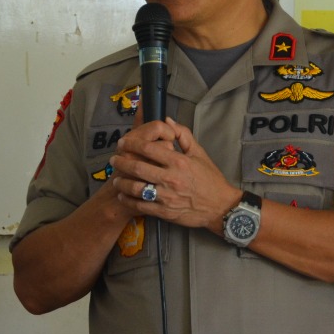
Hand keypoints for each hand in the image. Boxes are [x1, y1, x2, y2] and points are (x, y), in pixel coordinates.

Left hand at [109, 118, 238, 230]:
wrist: (220, 206)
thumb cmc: (210, 179)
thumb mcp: (200, 153)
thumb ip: (183, 135)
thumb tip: (167, 121)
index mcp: (179, 161)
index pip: (149, 148)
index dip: (131, 144)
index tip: (123, 142)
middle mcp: (171, 178)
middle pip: (138, 167)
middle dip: (121, 162)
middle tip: (114, 159)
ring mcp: (167, 196)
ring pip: (136, 188)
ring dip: (122, 182)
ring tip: (116, 178)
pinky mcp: (165, 211)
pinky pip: (141, 205)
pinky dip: (128, 200)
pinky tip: (123, 195)